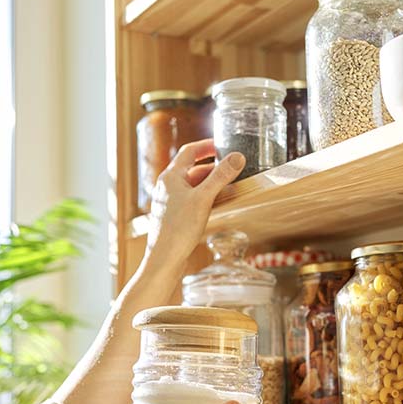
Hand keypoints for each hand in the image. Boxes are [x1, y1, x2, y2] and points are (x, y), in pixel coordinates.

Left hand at [146, 139, 244, 267]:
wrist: (164, 258)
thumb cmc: (179, 228)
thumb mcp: (204, 198)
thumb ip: (221, 176)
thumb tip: (237, 157)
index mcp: (170, 176)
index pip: (189, 151)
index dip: (207, 146)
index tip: (223, 145)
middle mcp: (167, 186)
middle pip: (192, 168)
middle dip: (213, 167)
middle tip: (231, 166)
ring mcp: (169, 201)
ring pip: (193, 185)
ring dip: (210, 183)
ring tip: (229, 184)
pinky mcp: (173, 215)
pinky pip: (191, 199)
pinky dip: (205, 196)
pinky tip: (217, 204)